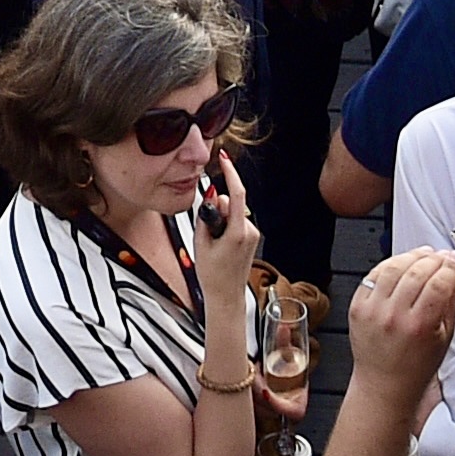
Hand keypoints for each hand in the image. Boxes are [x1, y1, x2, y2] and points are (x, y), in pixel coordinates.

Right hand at [193, 148, 266, 295]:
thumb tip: (210, 196)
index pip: (236, 194)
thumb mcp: (201, 243)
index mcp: (237, 233)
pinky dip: (227, 226)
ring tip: (215, 244)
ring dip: (222, 220)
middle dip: (217, 208)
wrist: (226, 296)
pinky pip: (237, 221)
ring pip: (233, 212)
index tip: (224, 159)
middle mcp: (249, 232)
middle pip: (231, 203)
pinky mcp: (253, 238)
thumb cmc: (212, 275)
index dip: (230, 173)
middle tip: (208, 232)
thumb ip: (206, 216)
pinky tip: (221, 244)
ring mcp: (253, 235)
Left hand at [347, 246, 454, 401]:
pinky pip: (374, 275)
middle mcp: (394, 316)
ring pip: (393, 267)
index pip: (439, 283)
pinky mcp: (357, 306)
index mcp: (419, 327)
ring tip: (424, 254)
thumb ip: (450, 304)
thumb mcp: (445, 339)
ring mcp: (372, 310)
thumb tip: (454, 274)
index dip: (451, 266)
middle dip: (434, 258)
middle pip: (417, 271)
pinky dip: (389, 265)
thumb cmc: (416, 368)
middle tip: (443, 255)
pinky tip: (401, 264)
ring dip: (412, 256)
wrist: (384, 386)